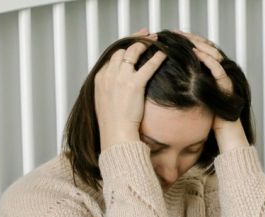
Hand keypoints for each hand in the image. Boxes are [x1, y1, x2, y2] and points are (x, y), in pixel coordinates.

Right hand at [95, 28, 166, 150]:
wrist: (115, 133)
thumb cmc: (111, 124)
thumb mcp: (104, 103)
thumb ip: (109, 92)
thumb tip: (116, 92)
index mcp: (100, 78)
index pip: (112, 57)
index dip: (124, 49)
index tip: (132, 45)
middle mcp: (108, 74)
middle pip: (121, 50)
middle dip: (134, 41)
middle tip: (146, 35)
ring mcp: (120, 78)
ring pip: (133, 52)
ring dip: (145, 43)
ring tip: (155, 39)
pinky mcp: (134, 84)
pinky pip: (148, 66)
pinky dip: (157, 57)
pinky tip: (165, 53)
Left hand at [173, 30, 248, 152]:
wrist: (226, 137)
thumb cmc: (211, 123)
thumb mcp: (194, 102)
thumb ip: (186, 91)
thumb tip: (168, 87)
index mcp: (212, 76)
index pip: (201, 52)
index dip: (188, 43)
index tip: (173, 37)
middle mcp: (220, 74)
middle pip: (207, 49)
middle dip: (191, 39)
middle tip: (177, 33)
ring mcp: (225, 79)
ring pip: (213, 55)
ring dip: (198, 45)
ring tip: (184, 39)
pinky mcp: (227, 86)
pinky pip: (218, 68)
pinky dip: (207, 59)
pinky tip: (195, 53)